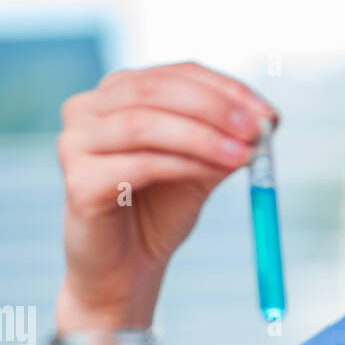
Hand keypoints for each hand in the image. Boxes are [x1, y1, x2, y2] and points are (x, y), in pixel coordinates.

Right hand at [56, 61, 276, 329]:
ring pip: (145, 124)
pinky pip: (139, 165)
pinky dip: (183, 164)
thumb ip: (226, 141)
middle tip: (256, 130)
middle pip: (156, 89)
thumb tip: (267, 120)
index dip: (225, 89)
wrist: (127, 270)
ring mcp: (76, 144)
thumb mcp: (200, 168)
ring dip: (203, 137)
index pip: (176, 74)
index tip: (268, 114)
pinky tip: (213, 172)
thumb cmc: (159, 214)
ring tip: (244, 156)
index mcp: (118, 93)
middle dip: (214, 108)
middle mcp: (88, 109)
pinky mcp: (79, 183)